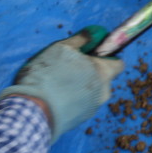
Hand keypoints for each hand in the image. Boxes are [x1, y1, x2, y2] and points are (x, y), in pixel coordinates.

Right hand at [0, 28, 123, 141]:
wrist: (33, 111)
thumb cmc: (49, 75)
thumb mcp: (62, 48)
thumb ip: (81, 39)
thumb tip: (94, 33)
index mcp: (104, 73)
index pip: (118, 64)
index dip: (107, 58)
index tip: (91, 55)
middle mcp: (104, 92)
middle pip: (103, 79)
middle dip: (90, 73)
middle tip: (69, 69)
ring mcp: (93, 108)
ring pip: (92, 93)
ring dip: (81, 87)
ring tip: (59, 85)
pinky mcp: (81, 120)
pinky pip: (81, 105)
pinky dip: (73, 100)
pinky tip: (57, 98)